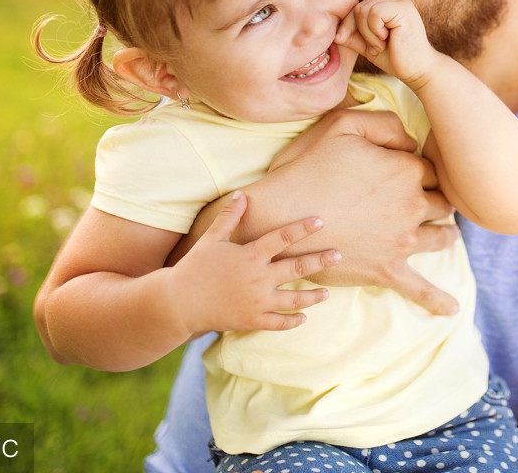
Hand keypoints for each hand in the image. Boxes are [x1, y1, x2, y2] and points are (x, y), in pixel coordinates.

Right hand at [169, 192, 339, 334]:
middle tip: (339, 255)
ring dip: (313, 296)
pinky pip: (278, 322)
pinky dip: (292, 321)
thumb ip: (229, 218)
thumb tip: (241, 194)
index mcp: (250, 256)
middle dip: (320, 260)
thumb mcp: (211, 240)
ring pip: (293, 299)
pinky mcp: (252, 320)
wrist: (178, 303)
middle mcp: (258, 278)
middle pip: (297, 267)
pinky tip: (304, 317)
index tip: (321, 221)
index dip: (302, 228)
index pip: (282, 237)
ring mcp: (257, 301)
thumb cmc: (194, 268)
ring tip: (327, 292)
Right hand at [181, 109, 461, 315]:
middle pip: (442, 201)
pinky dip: (437, 300)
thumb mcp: (343, 125)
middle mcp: (412, 205)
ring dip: (444, 233)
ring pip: (441, 237)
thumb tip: (412, 141)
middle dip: (438, 198)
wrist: (279, 217)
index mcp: (406, 170)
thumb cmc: (307, 167)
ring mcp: (402, 240)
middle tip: (429, 199)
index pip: (433, 168)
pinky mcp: (386, 268)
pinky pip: (419, 288)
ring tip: (444, 233)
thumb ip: (385, 124)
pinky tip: (451, 309)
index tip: (412, 170)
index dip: (423, 169)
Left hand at [335, 0, 439, 88]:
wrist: (417, 71)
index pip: (357, 8)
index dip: (349, 26)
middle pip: (359, 7)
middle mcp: (395, 0)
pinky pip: (375, 13)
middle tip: (376, 46)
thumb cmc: (396, 59)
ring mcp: (401, 2)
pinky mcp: (404, 9)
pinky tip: (386, 40)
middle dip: (359, 30)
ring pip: (364, 9)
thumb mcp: (368, 46)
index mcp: (388, 5)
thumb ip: (353, 36)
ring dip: (367, 32)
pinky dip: (374, 30)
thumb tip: (334, 33)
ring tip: (381, 44)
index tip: (354, 43)